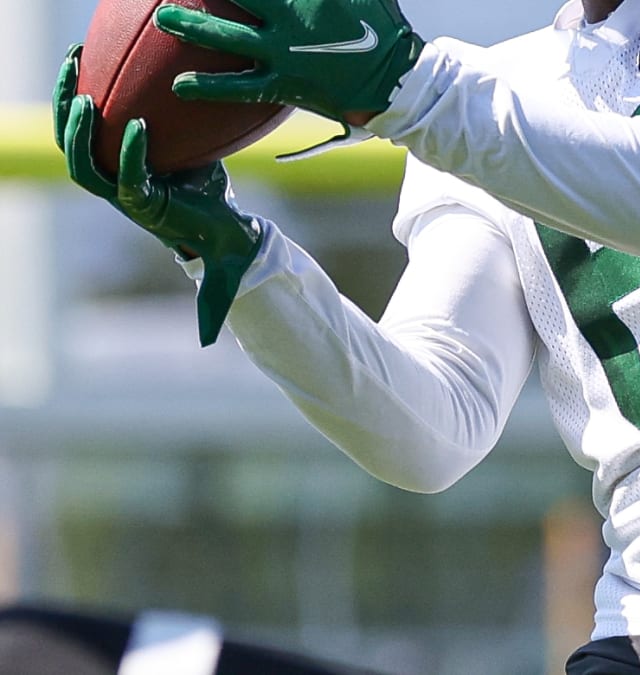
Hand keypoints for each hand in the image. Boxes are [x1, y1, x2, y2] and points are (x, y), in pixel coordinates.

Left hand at [54, 45, 262, 346]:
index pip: (124, 184)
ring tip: (70, 65)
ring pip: (77, 138)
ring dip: (66, 103)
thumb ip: (213, 308)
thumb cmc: (218, 244)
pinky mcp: (127, 149)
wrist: (214, 227)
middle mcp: (122, 189)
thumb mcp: (219, 280)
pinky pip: (95, 118)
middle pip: (82, 163)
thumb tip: (209, 343)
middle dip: (76, 134)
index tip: (136, 128)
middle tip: (83, 100)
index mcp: (143, 208)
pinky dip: (86, 90)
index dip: (126, 158)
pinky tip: (87, 58)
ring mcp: (119, 168)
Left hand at [155, 0, 424, 123]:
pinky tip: (179, 86)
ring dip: (193, 27)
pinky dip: (208, 86)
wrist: (395, 81)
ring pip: (228, 36)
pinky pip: (239, 87)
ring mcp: (284, 51)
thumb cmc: (380, 28)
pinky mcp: (284, 84)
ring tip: (164, 21)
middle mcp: (290, 18)